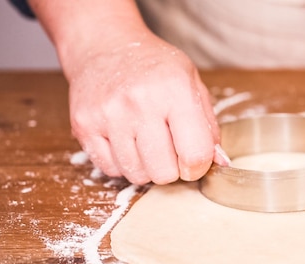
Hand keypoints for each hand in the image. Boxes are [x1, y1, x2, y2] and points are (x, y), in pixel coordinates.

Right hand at [65, 31, 224, 184]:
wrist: (105, 45)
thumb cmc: (155, 67)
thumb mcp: (192, 84)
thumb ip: (208, 127)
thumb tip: (220, 164)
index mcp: (174, 91)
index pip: (195, 154)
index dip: (198, 166)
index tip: (194, 159)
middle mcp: (139, 103)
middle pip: (164, 172)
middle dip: (172, 169)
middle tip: (170, 150)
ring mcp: (108, 115)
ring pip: (136, 175)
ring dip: (146, 168)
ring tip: (147, 143)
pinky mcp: (84, 125)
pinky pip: (110, 169)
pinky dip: (122, 163)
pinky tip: (126, 141)